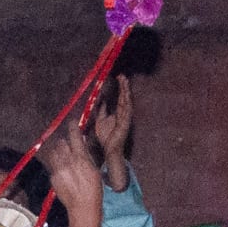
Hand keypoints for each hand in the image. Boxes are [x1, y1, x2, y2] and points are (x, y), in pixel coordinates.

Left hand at [43, 119, 103, 226]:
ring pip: (53, 152)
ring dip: (58, 151)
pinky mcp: (52, 178)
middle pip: (61, 142)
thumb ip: (86, 154)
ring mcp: (57, 170)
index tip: (73, 123)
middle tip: (70, 146)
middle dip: (65, 142)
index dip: (73, 126)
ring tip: (64, 157)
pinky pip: (52, 165)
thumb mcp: (94, 169)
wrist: (82, 208)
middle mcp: (66, 161)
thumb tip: (81, 142)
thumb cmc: (93, 190)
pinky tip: (63, 170)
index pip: (73, 134)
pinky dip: (56, 164)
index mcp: (80, 157)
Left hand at [93, 75, 133, 189]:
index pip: (120, 97)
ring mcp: (126, 118)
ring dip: (126, 92)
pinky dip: (126, 103)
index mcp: (119, 113)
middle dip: (124, 86)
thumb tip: (101, 101)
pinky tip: (126, 95)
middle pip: (125, 97)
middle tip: (122, 76)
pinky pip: (126, 111)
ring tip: (125, 82)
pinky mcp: (125, 124)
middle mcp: (124, 114)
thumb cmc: (106, 137)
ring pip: (127, 102)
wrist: (109, 150)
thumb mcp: (101, 120)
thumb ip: (102, 111)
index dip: (120, 87)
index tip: (119, 77)